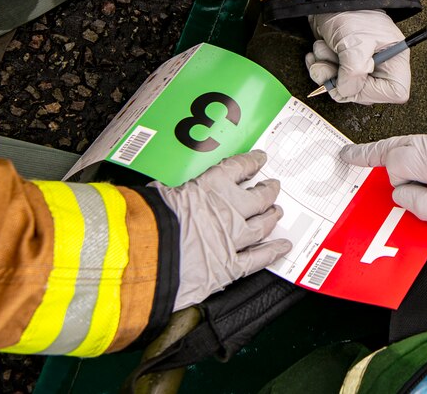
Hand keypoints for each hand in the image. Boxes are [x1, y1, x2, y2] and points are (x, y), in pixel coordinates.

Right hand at [152, 150, 291, 309]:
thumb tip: (167, 195)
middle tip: (273, 188)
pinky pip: (257, 259)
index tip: (260, 159)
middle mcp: (228, 210)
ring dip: (272, 218)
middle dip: (268, 191)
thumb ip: (173, 194)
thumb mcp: (159, 194)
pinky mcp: (229, 266)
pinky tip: (283, 247)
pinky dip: (272, 252)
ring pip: (262, 225)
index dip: (252, 162)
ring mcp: (232, 238)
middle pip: (258, 197)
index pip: (238, 168)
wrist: (143, 257)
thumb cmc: (146, 223)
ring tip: (277, 213)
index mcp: (209, 186)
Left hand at [306, 11, 410, 104]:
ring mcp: (361, 64)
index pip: (395, 91)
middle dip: (341, 81)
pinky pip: (330, 79)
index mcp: (394, 57)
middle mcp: (381, 63)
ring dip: (326, 71)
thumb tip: (346, 91)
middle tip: (331, 65)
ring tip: (324, 50)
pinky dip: (319, 67)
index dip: (373, 92)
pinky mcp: (343, 62)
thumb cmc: (349, 10)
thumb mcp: (354, 44)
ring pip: (343, 87)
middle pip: (365, 93)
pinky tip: (318, 51)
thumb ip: (353, 75)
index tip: (354, 83)